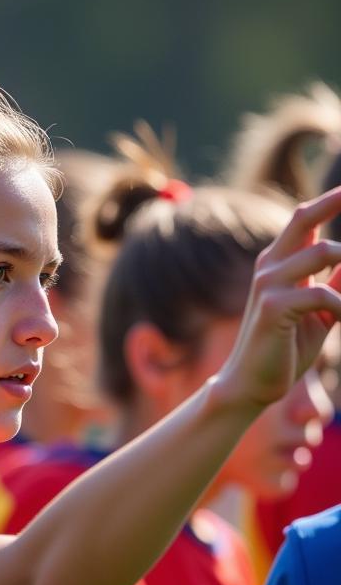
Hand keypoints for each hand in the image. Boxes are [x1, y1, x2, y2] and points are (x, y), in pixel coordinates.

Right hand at [215, 187, 340, 409]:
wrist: (252, 385)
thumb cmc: (284, 348)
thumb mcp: (320, 310)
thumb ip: (338, 283)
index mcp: (278, 264)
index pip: (305, 218)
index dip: (333, 199)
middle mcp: (269, 266)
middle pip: (303, 216)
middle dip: (336, 201)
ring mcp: (267, 284)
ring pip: (323, 252)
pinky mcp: (272, 307)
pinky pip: (322, 294)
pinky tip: (338, 319)